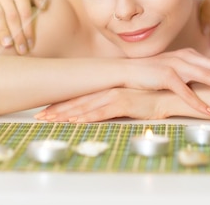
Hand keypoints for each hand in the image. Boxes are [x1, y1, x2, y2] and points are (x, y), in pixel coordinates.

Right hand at [0, 0, 48, 54]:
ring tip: (7, 45)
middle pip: (12, 14)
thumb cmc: (17, 5)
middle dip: (17, 34)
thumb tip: (44, 6)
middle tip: (21, 49)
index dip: (28, 28)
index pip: (25, 10)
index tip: (31, 44)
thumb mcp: (29, 0)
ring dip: (3, 31)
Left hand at [34, 88, 170, 122]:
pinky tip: (75, 120)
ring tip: (50, 120)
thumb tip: (99, 112)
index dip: (60, 105)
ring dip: (66, 114)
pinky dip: (86, 116)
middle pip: (76, 102)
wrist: (170, 93)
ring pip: (84, 107)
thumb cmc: (150, 98)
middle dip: (56, 110)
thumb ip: (112, 104)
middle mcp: (106, 91)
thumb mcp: (127, 100)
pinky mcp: (123, 102)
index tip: (45, 111)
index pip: (79, 98)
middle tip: (39, 117)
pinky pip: (101, 112)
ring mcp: (114, 95)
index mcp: (105, 90)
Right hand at [122, 48, 209, 114]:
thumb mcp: (173, 68)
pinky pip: (185, 91)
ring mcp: (175, 65)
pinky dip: (198, 102)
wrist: (127, 71)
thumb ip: (189, 72)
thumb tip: (206, 83)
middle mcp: (184, 57)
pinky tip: (209, 111)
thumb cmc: (151, 73)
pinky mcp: (165, 76)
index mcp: (188, 55)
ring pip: (204, 76)